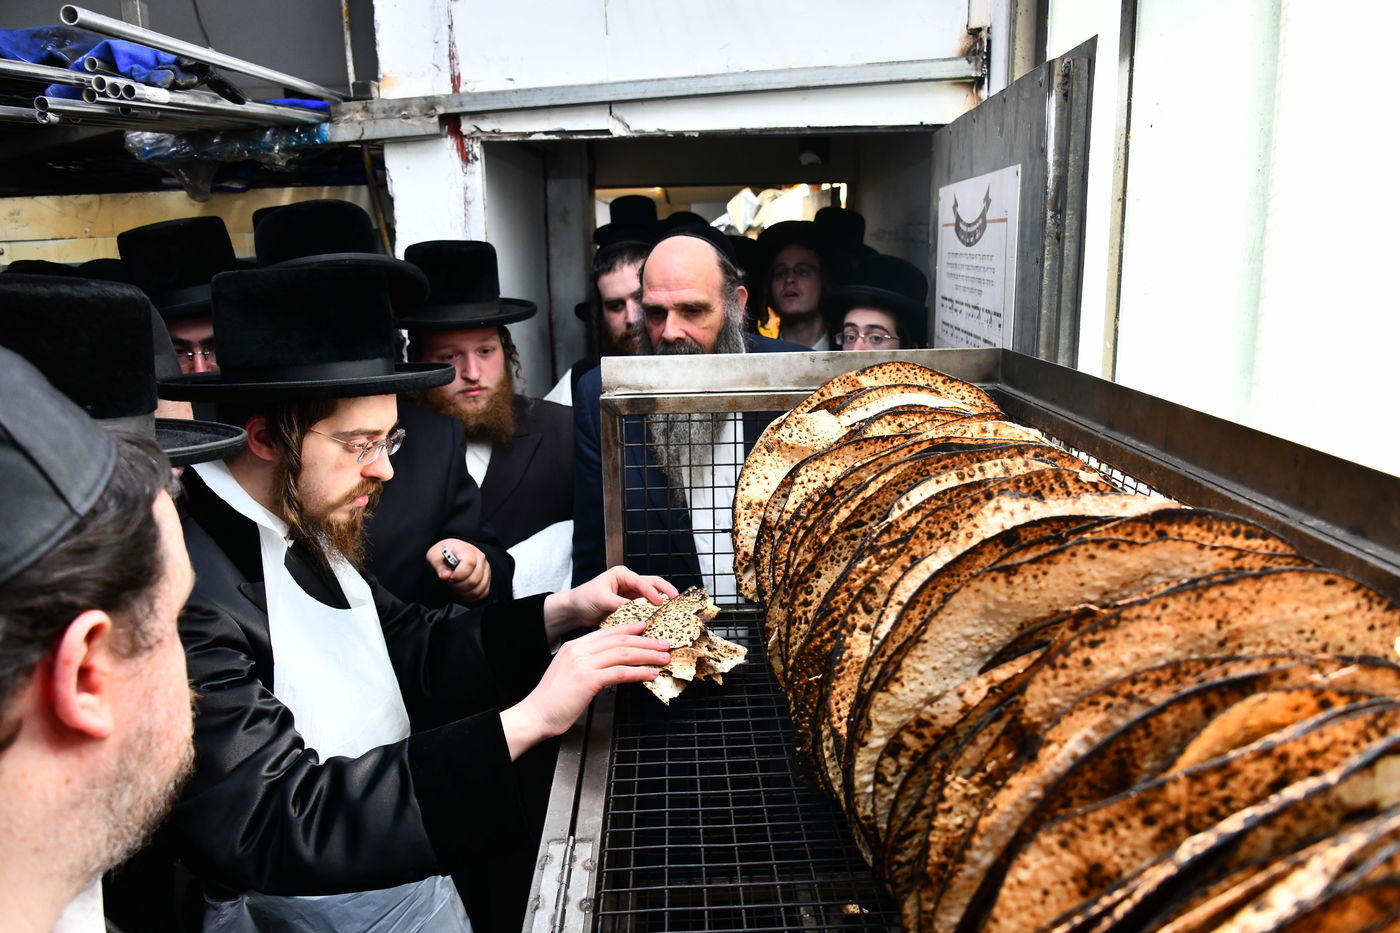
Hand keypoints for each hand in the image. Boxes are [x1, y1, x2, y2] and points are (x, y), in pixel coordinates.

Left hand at [427, 538, 491, 603]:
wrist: (449, 555)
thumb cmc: (442, 555)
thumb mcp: (434, 556)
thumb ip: (438, 565)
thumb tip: (445, 575)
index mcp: (466, 549)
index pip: (469, 563)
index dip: (458, 574)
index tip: (449, 577)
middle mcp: (480, 558)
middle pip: (474, 579)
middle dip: (458, 586)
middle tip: (450, 582)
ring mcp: (485, 569)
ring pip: (479, 589)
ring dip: (464, 592)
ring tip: (455, 587)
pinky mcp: (486, 579)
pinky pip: (482, 593)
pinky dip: (470, 597)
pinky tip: (461, 591)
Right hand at [499, 620, 669, 757]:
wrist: (536, 714)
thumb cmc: (552, 700)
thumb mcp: (569, 673)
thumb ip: (587, 664)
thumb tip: (610, 665)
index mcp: (574, 646)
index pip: (608, 632)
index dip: (630, 629)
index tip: (646, 627)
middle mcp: (579, 650)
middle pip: (620, 640)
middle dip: (645, 641)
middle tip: (663, 643)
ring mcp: (583, 663)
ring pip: (624, 653)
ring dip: (647, 655)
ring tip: (663, 658)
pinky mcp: (588, 679)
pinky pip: (620, 672)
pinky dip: (639, 672)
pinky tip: (650, 674)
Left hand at [541, 566, 677, 641]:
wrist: (575, 609)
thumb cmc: (584, 598)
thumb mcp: (601, 599)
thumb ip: (619, 604)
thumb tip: (635, 611)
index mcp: (622, 574)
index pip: (642, 582)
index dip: (652, 592)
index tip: (660, 603)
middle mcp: (628, 581)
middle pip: (653, 583)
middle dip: (665, 591)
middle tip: (676, 600)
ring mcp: (630, 593)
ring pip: (651, 595)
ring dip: (661, 602)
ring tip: (672, 610)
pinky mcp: (630, 605)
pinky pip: (644, 607)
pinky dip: (652, 612)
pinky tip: (659, 619)